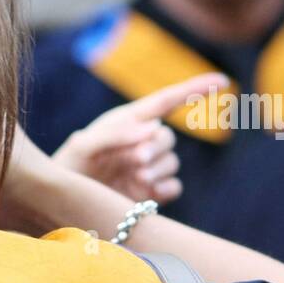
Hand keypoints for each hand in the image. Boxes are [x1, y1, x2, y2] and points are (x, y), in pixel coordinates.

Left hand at [50, 73, 226, 203]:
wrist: (62, 202)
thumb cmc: (69, 167)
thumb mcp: (82, 145)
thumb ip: (114, 133)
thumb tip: (151, 128)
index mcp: (129, 122)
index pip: (166, 101)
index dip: (194, 89)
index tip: (221, 80)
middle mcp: (142, 143)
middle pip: (168, 138)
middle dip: (154, 148)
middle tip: (135, 160)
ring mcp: (148, 168)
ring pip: (171, 163)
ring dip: (156, 169)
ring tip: (134, 177)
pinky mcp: (150, 193)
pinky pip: (173, 187)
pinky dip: (164, 188)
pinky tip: (148, 191)